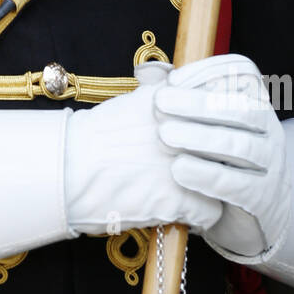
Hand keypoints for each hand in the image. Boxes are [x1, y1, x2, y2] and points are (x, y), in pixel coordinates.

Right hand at [64, 63, 221, 236]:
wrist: (66, 171)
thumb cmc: (90, 139)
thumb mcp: (128, 102)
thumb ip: (156, 88)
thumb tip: (169, 75)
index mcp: (172, 102)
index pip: (223, 106)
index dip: (222, 126)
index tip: (217, 137)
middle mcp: (184, 129)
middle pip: (228, 144)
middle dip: (222, 158)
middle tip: (210, 169)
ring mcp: (184, 163)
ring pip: (224, 180)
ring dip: (213, 188)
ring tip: (198, 194)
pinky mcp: (179, 198)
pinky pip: (211, 213)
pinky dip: (199, 218)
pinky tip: (184, 216)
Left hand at [153, 53, 290, 261]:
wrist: (249, 214)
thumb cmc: (218, 159)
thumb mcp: (204, 125)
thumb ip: (179, 96)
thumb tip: (146, 72)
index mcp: (256, 103)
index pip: (244, 75)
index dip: (209, 72)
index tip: (172, 80)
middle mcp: (269, 129)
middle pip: (242, 109)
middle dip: (198, 104)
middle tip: (159, 104)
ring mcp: (270, 164)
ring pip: (241, 145)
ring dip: (200, 138)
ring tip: (165, 135)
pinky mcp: (263, 197)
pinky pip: (238, 184)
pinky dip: (207, 174)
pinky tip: (178, 169)